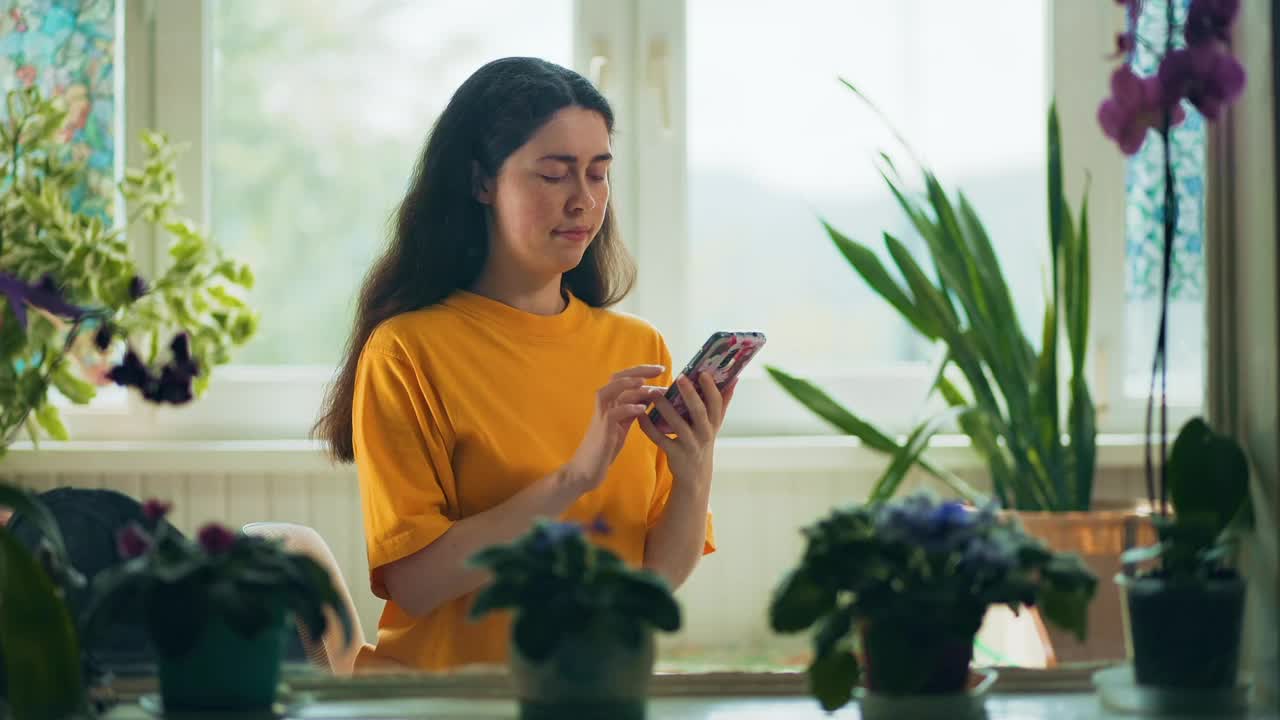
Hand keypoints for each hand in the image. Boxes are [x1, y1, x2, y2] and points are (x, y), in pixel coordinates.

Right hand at [563, 365, 666, 492]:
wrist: (586, 470)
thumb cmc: (605, 448)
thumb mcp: (622, 425)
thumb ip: (633, 410)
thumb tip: (651, 396)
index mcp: (611, 403)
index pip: (624, 378)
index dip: (642, 371)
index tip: (661, 369)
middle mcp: (604, 405)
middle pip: (617, 378)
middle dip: (639, 371)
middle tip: (660, 369)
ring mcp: (601, 417)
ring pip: (611, 391)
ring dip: (629, 385)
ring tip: (646, 383)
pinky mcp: (602, 431)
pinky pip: (613, 414)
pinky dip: (627, 409)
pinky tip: (642, 409)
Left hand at [639, 372, 737, 489]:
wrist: (695, 477)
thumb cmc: (702, 442)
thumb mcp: (714, 425)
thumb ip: (723, 402)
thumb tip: (734, 379)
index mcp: (713, 423)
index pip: (716, 403)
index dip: (710, 388)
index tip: (703, 372)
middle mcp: (704, 434)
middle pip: (699, 412)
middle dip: (690, 394)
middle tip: (680, 377)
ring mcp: (690, 445)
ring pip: (678, 424)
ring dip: (665, 407)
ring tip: (654, 392)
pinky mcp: (675, 454)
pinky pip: (660, 438)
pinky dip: (649, 427)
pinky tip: (640, 415)